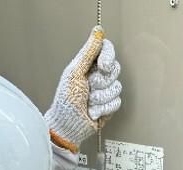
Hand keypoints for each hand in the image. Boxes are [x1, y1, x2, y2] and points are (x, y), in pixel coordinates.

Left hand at [45, 26, 121, 152]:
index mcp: (88, 64)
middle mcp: (98, 76)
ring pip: (116, 87)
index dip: (108, 57)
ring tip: (88, 102)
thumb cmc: (66, 100)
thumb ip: (88, 52)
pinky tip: (93, 111)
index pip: (107, 50)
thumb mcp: (74, 72)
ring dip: (100, 97)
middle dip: (100, 82)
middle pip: (115, 69)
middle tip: (88, 87)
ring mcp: (105, 91)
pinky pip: (116, 101)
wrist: (68, 125)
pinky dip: (103, 108)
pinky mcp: (109, 105)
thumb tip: (97, 32)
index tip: (102, 66)